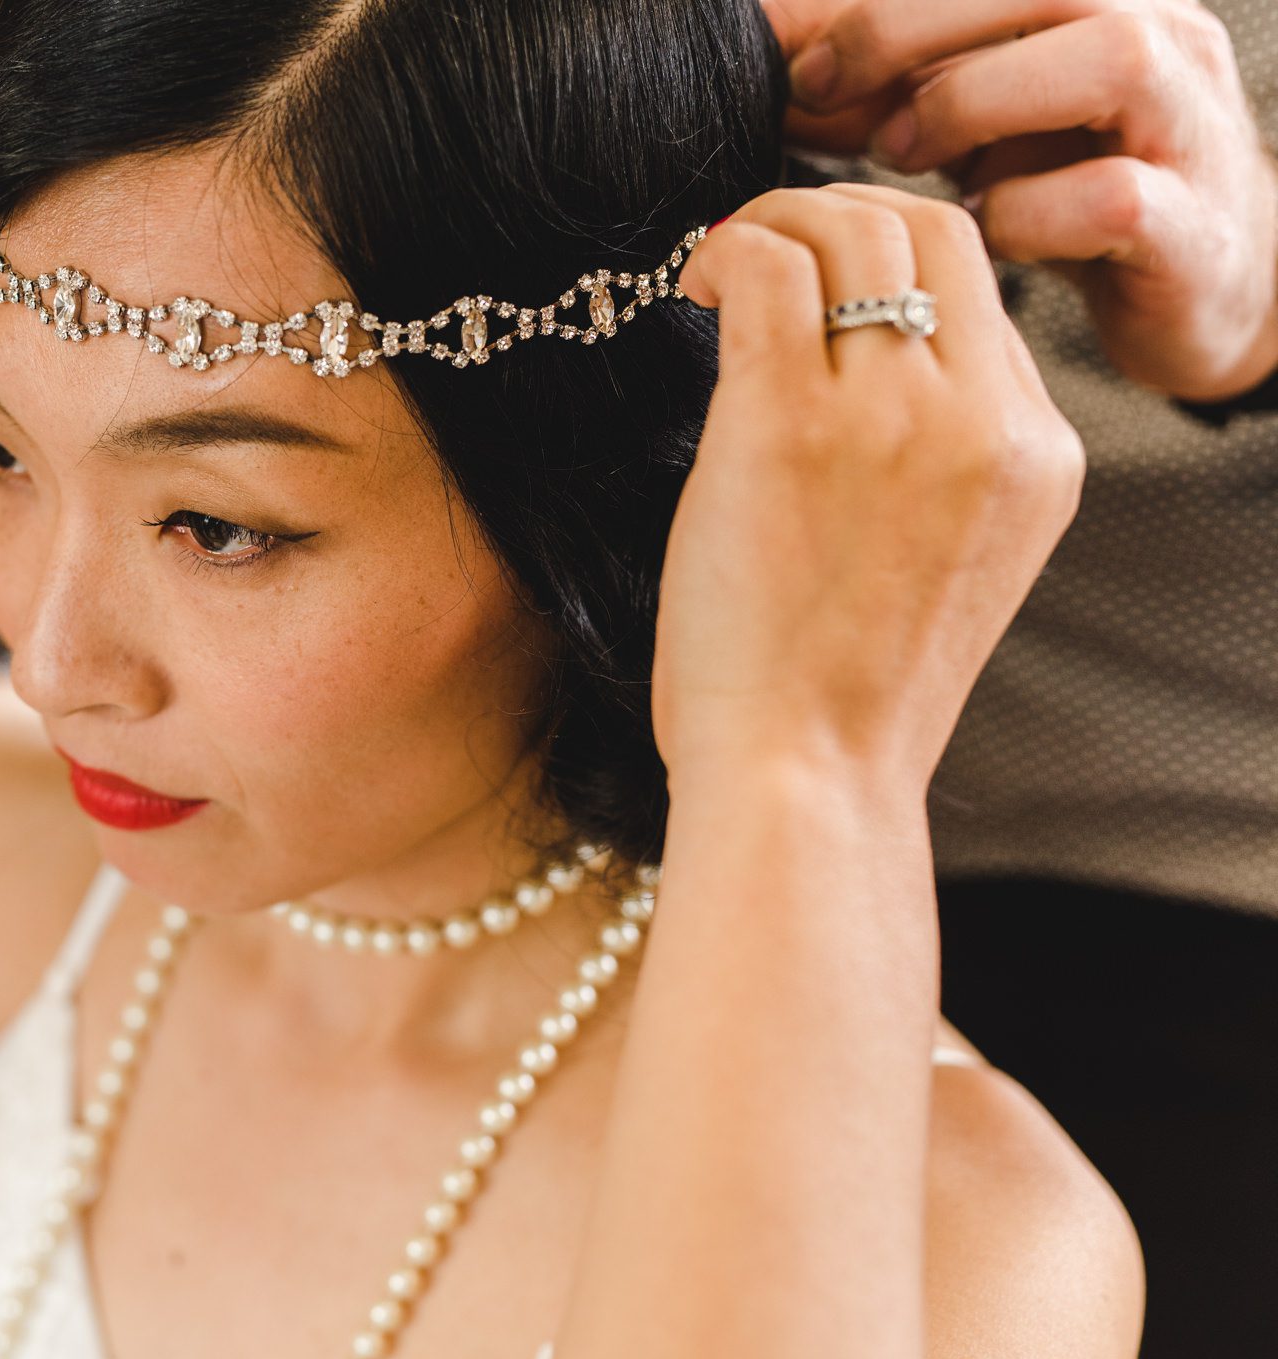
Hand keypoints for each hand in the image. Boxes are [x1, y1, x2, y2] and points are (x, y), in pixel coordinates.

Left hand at [654, 185, 1084, 792]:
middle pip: (933, 229)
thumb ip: (935, 458)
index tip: (816, 284)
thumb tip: (852, 359)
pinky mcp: (792, 424)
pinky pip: (771, 269)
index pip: (980, 290)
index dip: (889, 260)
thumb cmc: (838, 690)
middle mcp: (984, 420)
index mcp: (1033, 455)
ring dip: (771, 222)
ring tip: (718, 273)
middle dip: (838, 215)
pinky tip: (693, 290)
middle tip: (762, 251)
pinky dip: (725, 252)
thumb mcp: (943, 562)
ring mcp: (895, 418)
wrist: (804, 776)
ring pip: (853, 230)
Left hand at [764, 0, 1277, 403]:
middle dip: (913, 31)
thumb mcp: (988, 126)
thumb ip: (911, 93)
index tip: (804, 69)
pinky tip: (981, 234)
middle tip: (829, 98)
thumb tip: (794, 83)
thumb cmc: (1072, 196)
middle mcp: (1166, 43)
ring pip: (1109, 61)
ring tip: (905, 155)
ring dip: (977, 103)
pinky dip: (1024, 215)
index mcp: (1105, 5)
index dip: (889, 7)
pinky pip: (1112, 198)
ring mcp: (1188, 131)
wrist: (1202, 292)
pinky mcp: (1193, 230)